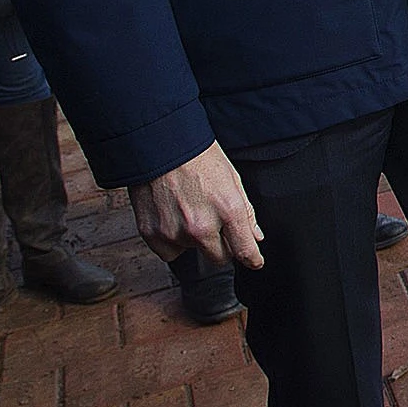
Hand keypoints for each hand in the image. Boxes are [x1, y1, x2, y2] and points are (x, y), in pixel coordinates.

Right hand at [130, 144, 265, 269]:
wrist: (158, 145)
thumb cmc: (197, 156)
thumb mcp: (231, 178)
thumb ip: (245, 212)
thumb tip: (255, 236)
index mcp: (227, 210)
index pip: (244, 251)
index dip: (252, 259)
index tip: (254, 261)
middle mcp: (201, 226)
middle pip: (219, 258)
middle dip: (222, 246)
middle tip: (214, 224)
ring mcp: (175, 232)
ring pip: (193, 252)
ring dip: (194, 239)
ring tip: (188, 209)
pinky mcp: (152, 234)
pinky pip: (169, 251)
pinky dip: (172, 240)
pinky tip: (172, 217)